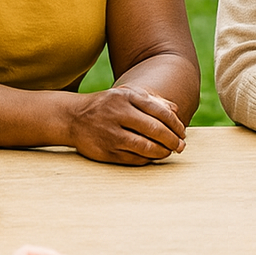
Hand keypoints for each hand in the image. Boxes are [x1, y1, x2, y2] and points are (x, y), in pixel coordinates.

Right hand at [69, 85, 186, 164]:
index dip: (175, 124)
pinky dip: (147, 159)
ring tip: (169, 152)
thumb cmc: (107, 105)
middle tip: (180, 145)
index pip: (159, 111)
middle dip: (172, 140)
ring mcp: (110, 134)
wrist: (73, 118)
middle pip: (154, 129)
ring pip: (145, 147)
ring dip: (162, 152)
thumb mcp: (127, 95)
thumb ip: (152, 101)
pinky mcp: (105, 151)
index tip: (183, 132)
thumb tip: (176, 110)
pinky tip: (153, 157)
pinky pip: (132, 159)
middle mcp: (118, 114)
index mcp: (126, 97)